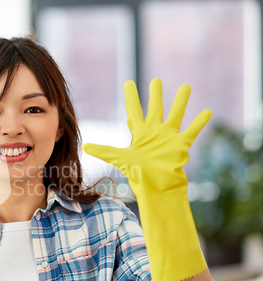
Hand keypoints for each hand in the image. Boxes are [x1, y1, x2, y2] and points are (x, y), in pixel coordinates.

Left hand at [82, 78, 211, 195]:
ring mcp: (169, 137)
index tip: (129, 82)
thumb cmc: (138, 175)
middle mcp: (154, 132)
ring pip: (176, 114)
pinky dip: (199, 122)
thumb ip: (104, 150)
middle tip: (156, 80)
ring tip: (186, 86)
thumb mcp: (119, 158)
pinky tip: (207, 111)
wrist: (156, 187)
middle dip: (155, 95)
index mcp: (139, 133)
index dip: (131, 97)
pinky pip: (192, 130)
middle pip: (155, 108)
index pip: (134, 110)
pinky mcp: (181, 145)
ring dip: (181, 101)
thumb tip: (84, 147)